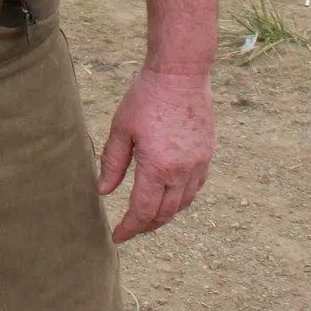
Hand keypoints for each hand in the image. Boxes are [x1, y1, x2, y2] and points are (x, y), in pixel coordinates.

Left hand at [96, 66, 213, 242]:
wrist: (181, 73)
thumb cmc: (146, 97)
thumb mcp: (121, 128)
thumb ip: (113, 162)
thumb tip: (104, 190)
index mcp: (157, 167)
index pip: (143, 212)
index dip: (129, 228)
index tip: (117, 236)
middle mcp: (182, 171)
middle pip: (164, 214)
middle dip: (145, 226)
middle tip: (130, 229)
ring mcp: (198, 164)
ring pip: (182, 204)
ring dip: (164, 215)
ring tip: (147, 216)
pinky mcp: (207, 155)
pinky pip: (195, 188)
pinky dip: (181, 199)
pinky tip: (169, 195)